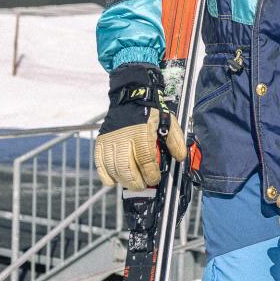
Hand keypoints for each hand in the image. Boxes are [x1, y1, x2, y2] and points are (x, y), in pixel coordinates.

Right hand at [95, 64, 185, 189]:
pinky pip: (99, 163)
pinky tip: (113, 181)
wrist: (130, 95)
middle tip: (143, 185)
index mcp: (142, 132)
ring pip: (113, 168)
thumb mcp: (168, 121)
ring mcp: (110, 140)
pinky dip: (105, 176)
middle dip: (136, 182)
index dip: (151, 173)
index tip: (155, 178)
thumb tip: (180, 158)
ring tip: (133, 183)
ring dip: (123, 180)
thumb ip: (175, 140)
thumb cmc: (151, 110)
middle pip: (126, 167)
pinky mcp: (101, 141)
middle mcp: (124, 137)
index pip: (145, 160)